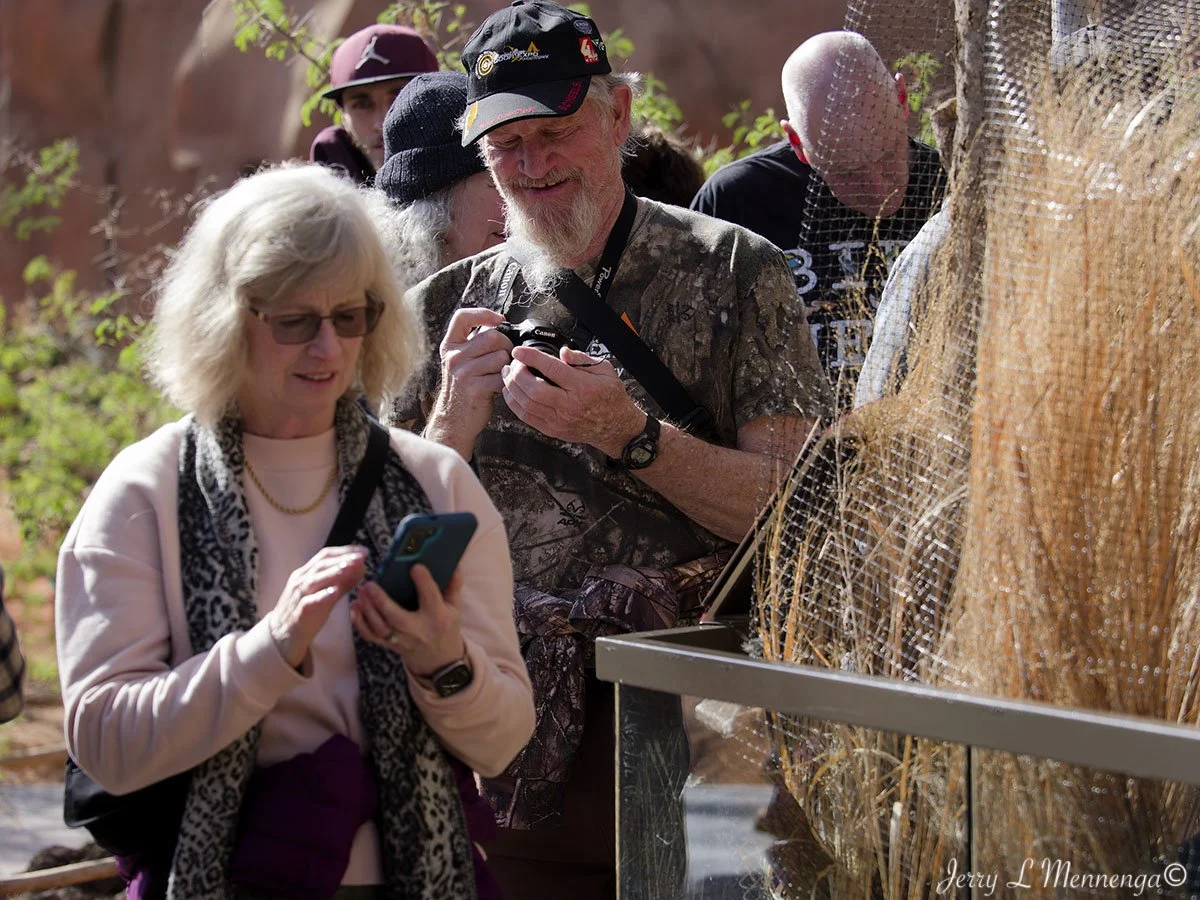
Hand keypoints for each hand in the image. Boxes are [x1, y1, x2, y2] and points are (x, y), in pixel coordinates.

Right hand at [267, 545, 369, 668]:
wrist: (282, 636)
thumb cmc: (306, 612)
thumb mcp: (326, 594)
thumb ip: (343, 582)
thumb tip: (361, 568)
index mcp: (307, 573)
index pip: (326, 556)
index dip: (345, 551)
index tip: (364, 551)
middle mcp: (301, 581)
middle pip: (321, 564)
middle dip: (343, 558)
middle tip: (362, 557)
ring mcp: (298, 596)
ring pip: (314, 580)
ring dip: (333, 572)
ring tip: (350, 567)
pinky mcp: (298, 613)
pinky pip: (308, 603)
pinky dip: (321, 596)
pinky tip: (334, 592)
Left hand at [351, 565, 466, 676]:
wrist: (439, 660)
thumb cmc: (445, 627)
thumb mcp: (454, 607)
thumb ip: (453, 585)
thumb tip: (453, 563)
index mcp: (437, 617)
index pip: (431, 597)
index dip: (424, 582)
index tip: (415, 567)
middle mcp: (418, 630)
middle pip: (396, 617)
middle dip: (381, 601)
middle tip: (369, 584)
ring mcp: (401, 640)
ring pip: (380, 628)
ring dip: (368, 611)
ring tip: (360, 593)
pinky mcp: (389, 645)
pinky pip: (371, 636)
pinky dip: (360, 623)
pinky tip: (355, 608)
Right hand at [426, 307, 511, 458]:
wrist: (454, 421)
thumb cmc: (463, 389)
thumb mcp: (459, 361)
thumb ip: (473, 343)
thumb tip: (498, 325)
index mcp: (450, 346)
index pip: (463, 317)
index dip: (483, 314)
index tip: (498, 320)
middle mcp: (454, 357)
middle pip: (493, 336)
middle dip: (505, 347)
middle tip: (502, 361)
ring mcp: (463, 372)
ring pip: (501, 356)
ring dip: (506, 367)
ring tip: (496, 376)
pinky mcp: (475, 388)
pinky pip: (502, 376)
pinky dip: (505, 383)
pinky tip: (496, 388)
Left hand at [501, 346, 645, 456]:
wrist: (616, 427)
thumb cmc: (610, 396)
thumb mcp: (604, 369)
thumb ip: (581, 358)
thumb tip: (562, 352)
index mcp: (583, 387)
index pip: (552, 369)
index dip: (532, 357)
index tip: (519, 351)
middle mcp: (570, 405)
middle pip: (534, 389)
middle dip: (517, 374)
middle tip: (513, 363)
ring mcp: (559, 420)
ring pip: (527, 404)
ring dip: (512, 388)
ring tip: (507, 374)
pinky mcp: (553, 430)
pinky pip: (527, 417)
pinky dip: (514, 404)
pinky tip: (511, 392)